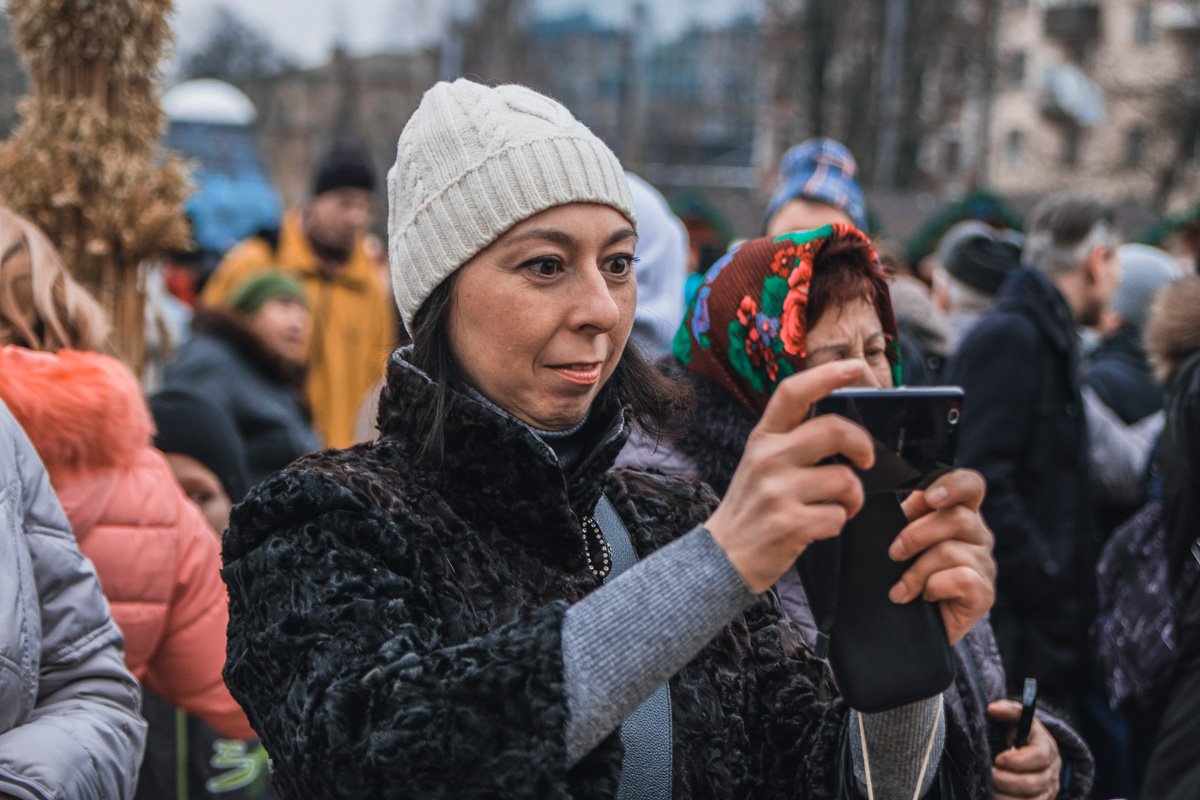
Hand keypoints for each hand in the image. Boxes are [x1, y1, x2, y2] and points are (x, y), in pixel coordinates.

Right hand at [705, 360, 875, 593]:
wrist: (722, 557)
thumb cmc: (753, 507)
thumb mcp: (761, 463)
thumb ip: (793, 442)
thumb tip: (845, 428)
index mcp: (763, 438)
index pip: (793, 392)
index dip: (827, 375)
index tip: (855, 367)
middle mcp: (768, 458)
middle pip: (834, 430)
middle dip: (863, 445)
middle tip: (866, 459)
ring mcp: (777, 491)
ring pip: (845, 479)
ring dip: (852, 498)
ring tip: (837, 506)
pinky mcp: (790, 523)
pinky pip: (838, 516)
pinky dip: (838, 523)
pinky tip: (819, 527)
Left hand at [886, 469, 995, 644]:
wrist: (914, 626)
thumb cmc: (909, 575)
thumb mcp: (905, 541)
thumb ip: (908, 516)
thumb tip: (902, 502)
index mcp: (961, 513)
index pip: (970, 485)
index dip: (952, 485)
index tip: (929, 498)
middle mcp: (979, 535)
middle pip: (956, 517)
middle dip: (916, 534)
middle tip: (894, 553)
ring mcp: (985, 564)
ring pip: (952, 551)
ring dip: (917, 570)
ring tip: (902, 588)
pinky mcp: (985, 593)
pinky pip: (961, 579)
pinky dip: (934, 587)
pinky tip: (925, 597)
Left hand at [988, 700, 1061, 798]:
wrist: (1025, 751)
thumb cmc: (1018, 732)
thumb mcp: (1015, 717)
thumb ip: (1007, 710)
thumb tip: (993, 709)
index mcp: (1048, 748)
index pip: (1040, 756)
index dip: (1018, 760)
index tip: (997, 759)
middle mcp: (1051, 772)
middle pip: (1034, 783)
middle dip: (1007, 781)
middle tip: (989, 775)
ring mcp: (1048, 791)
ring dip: (1006, 796)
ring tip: (989, 787)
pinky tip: (994, 797)